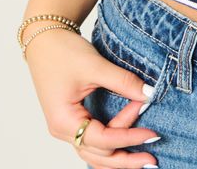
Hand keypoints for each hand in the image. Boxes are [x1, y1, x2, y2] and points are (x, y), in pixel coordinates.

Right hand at [24, 29, 158, 166]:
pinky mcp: (72, 121)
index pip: (103, 139)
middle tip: (152, 160)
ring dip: (118, 157)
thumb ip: (123, 82)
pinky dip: (110, 147)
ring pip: (95, 153)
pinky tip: (125, 149)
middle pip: (98, 155)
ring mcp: (66, 128)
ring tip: (142, 159)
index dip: (129, 136)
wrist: (44, 40)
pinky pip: (92, 143)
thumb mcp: (95, 65)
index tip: (152, 131)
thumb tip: (149, 94)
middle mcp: (63, 130)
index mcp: (64, 121)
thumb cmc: (62, 52)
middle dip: (126, 159)